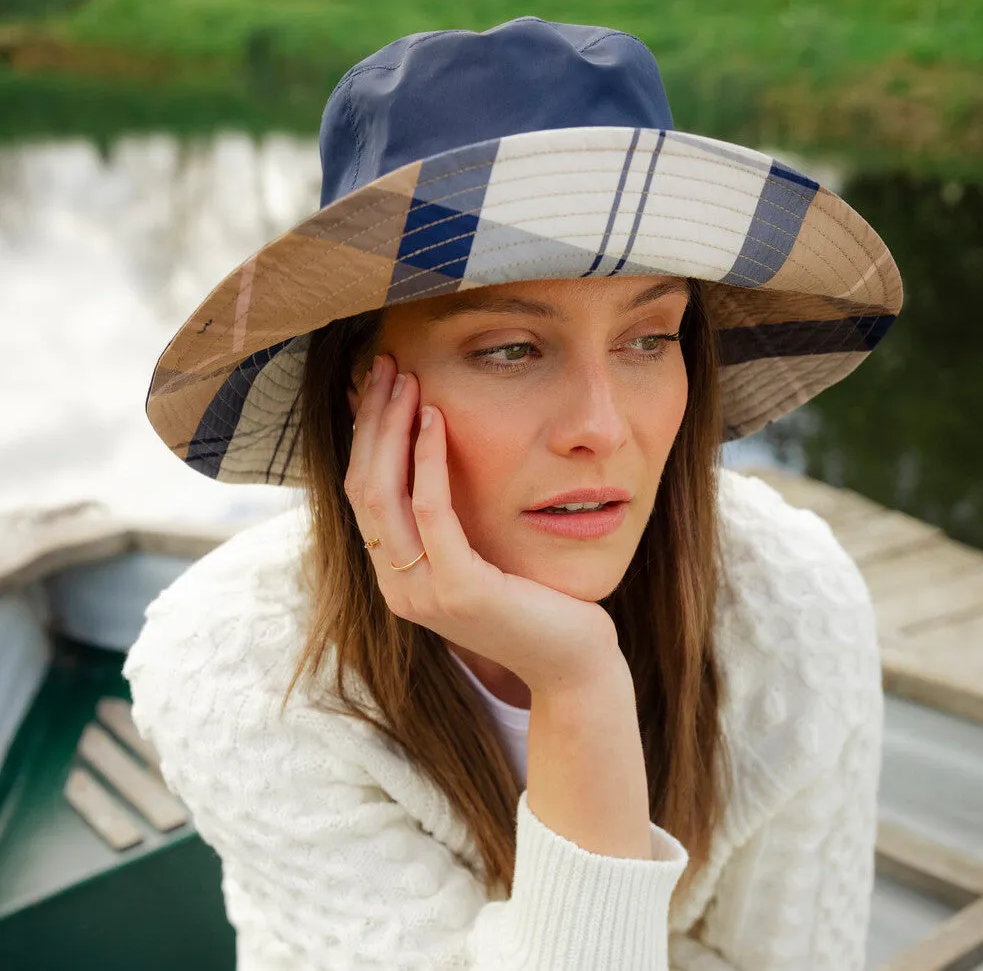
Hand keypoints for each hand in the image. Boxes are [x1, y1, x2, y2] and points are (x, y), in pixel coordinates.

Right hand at [345, 353, 620, 694]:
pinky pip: (431, 510)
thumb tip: (434, 463)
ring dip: (391, 428)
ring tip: (406, 378)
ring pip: (384, 493)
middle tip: (385, 365)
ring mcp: (421, 592)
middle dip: (371, 420)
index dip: (365, 436)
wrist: (573, 664)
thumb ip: (448, 526)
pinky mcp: (457, 590)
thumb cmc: (536, 604)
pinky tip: (436, 418)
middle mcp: (397, 587)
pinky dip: (428, 459)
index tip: (380, 386)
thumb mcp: (479, 559)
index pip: (362, 494)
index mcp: (397, 577)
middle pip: (363, 487)